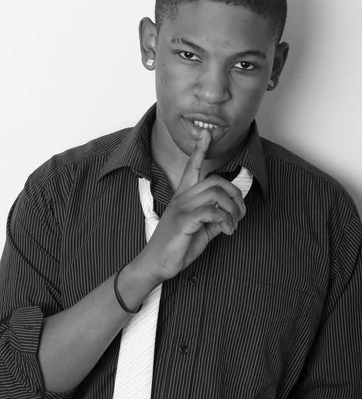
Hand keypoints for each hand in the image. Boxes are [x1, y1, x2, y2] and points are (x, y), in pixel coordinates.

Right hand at [139, 128, 246, 282]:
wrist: (156, 265)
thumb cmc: (176, 248)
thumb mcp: (200, 232)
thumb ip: (214, 221)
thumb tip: (231, 216)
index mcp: (184, 197)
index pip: (192, 168)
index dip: (199, 150)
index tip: (206, 133)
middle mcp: (182, 198)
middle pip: (215, 181)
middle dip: (235, 195)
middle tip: (240, 214)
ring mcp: (181, 208)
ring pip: (216, 194)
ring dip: (232, 210)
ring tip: (233, 225)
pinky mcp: (183, 220)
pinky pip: (212, 211)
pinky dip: (226, 221)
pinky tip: (227, 231)